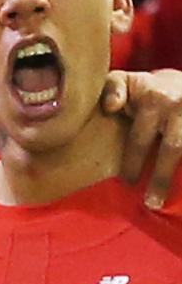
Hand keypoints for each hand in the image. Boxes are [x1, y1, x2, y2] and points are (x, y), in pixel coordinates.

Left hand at [102, 69, 181, 208]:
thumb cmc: (146, 88)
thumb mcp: (125, 80)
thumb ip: (111, 89)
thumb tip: (110, 106)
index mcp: (153, 99)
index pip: (140, 138)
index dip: (133, 162)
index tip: (128, 183)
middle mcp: (177, 107)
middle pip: (172, 149)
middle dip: (161, 178)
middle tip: (150, 203)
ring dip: (174, 178)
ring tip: (162, 201)